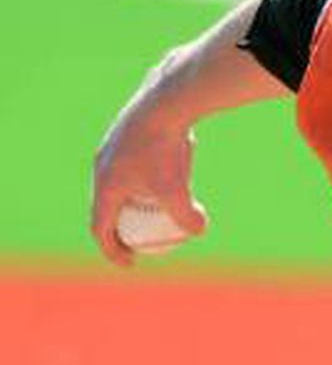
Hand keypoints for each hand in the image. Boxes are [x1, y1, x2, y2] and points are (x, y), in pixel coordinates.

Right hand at [91, 97, 207, 266]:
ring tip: (156, 209)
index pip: (100, 229)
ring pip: (118, 181)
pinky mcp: (125, 131)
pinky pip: (131, 162)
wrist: (164, 102)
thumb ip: (186, 215)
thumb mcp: (176, 187)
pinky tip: (167, 174)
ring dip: (131, 200)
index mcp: (105, 186)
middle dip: (120, 228)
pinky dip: (143, 176)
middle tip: (142, 240)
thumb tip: (198, 231)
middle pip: (106, 206)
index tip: (131, 262)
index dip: (113, 250)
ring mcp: (111, 147)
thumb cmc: (165, 148)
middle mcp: (101, 167)